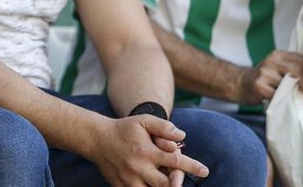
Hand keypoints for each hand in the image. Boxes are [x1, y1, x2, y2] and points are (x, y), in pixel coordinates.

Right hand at [88, 115, 208, 186]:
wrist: (97, 139)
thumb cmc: (124, 129)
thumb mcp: (144, 120)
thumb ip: (163, 126)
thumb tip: (182, 136)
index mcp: (146, 151)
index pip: (174, 161)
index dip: (192, 167)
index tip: (205, 171)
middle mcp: (138, 167)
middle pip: (165, 184)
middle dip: (177, 183)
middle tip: (179, 178)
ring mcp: (129, 180)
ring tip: (167, 182)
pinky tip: (150, 184)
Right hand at [237, 50, 302, 104]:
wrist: (240, 84)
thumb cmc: (263, 78)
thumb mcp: (275, 67)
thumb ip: (290, 68)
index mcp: (277, 55)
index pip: (301, 59)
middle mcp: (270, 61)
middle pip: (297, 69)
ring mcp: (264, 73)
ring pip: (288, 83)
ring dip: (290, 91)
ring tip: (285, 93)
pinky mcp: (259, 85)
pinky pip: (278, 94)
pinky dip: (280, 98)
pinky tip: (274, 97)